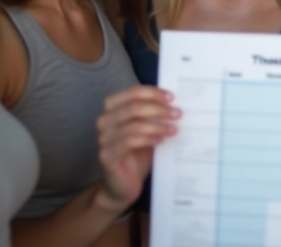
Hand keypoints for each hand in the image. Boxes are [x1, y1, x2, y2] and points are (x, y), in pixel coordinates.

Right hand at [95, 85, 179, 209]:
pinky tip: (160, 141)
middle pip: (132, 107)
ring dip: (156, 126)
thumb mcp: (146, 132)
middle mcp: (104, 121)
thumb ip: (153, 117)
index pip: (131, 92)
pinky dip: (147, 139)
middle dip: (158, 109)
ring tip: (173, 130)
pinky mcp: (106, 155)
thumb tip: (175, 104)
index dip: (152, 92)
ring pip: (132, 124)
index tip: (172, 97)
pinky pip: (128, 142)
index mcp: (112, 109)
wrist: (122, 187)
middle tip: (177, 114)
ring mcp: (103, 138)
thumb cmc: (136, 156)